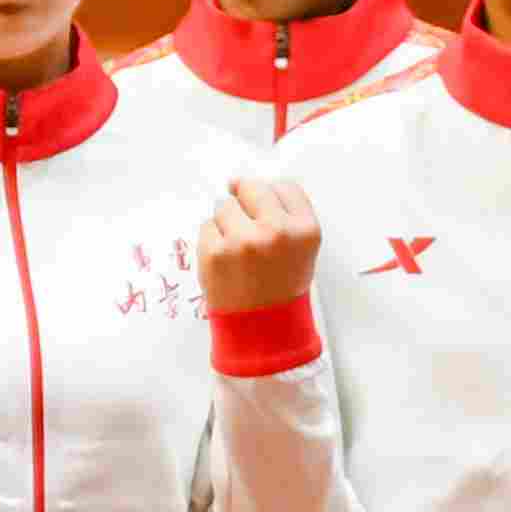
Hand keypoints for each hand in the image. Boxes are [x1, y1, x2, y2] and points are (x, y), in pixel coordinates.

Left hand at [199, 178, 320, 314]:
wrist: (262, 328)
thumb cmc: (280, 287)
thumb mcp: (300, 248)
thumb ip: (283, 214)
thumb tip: (240, 183)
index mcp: (304, 229)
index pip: (285, 186)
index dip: (271, 198)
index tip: (265, 211)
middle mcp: (276, 231)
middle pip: (250, 187)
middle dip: (245, 203)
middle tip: (247, 230)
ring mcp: (244, 240)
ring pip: (224, 205)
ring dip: (226, 223)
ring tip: (238, 251)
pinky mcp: (215, 252)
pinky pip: (206, 226)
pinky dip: (211, 240)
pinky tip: (225, 261)